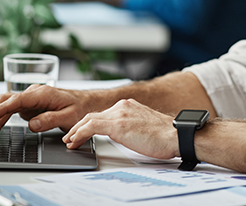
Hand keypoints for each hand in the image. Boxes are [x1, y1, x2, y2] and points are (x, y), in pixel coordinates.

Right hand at [0, 84, 95, 139]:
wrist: (85, 102)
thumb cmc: (79, 108)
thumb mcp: (69, 117)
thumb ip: (50, 120)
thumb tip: (32, 125)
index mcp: (43, 94)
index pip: (18, 99)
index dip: (3, 108)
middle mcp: (35, 92)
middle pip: (9, 101)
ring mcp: (31, 97)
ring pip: (8, 103)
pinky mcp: (31, 103)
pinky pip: (14, 107)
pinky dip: (4, 115)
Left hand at [63, 99, 178, 159]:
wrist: (176, 134)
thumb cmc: (165, 135)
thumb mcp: (144, 125)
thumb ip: (130, 125)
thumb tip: (123, 134)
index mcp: (128, 105)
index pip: (102, 113)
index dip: (89, 123)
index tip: (82, 131)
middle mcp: (122, 106)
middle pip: (93, 114)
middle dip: (79, 126)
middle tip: (70, 136)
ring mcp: (119, 114)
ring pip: (89, 119)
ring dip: (76, 131)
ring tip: (69, 141)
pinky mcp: (118, 125)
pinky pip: (91, 127)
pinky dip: (80, 134)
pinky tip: (75, 141)